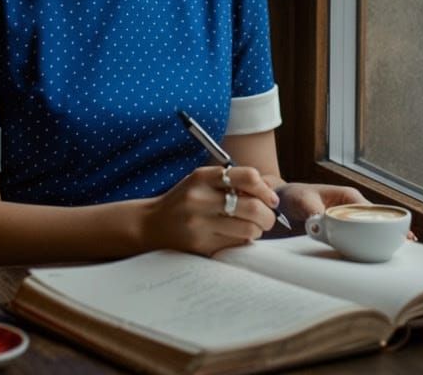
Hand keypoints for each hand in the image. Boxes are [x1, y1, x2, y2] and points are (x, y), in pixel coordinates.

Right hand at [141, 166, 279, 255]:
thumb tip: (269, 193)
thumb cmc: (184, 200)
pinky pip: (236, 244)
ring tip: (252, 227)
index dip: (265, 189)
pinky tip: (235, 235)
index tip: (270, 198)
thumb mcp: (201, 182)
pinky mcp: (201, 245)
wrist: (152, 224)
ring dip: (257, 230)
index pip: (247, 177)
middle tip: (268, 218)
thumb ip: (232, 182)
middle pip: (253, 207)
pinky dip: (243, 240)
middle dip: (268, 215)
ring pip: (248, 230)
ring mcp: (200, 224)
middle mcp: (200, 199)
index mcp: (202, 178)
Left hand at [274, 183, 417, 240]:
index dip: (386, 221)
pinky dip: (368, 244)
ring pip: (371, 229)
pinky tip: (377, 255)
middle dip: (392, 230)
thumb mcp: (303, 201)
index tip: (400, 232)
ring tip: (402, 249)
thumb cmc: (294, 196)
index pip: (371, 210)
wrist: (282, 201)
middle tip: (409, 242)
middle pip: (377, 220)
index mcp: (348, 196)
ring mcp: (349, 219)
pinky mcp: (343, 230)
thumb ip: (313, 211)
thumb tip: (323, 222)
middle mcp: (352, 207)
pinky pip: (359, 237)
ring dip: (384, 238)